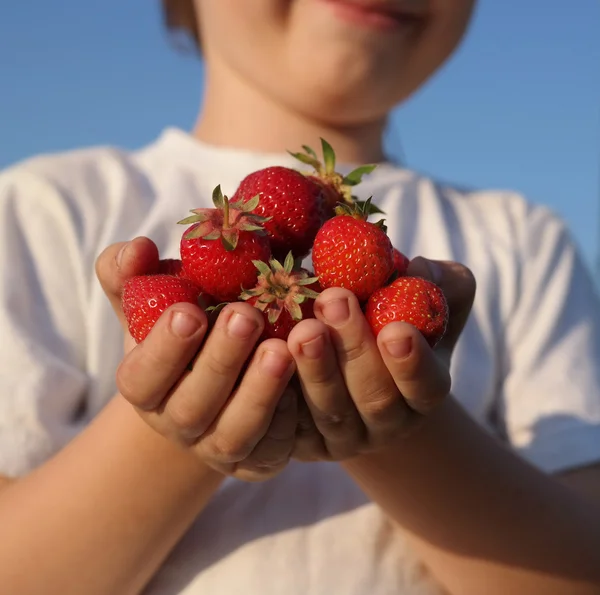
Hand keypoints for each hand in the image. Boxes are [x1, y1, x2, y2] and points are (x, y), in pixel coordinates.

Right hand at [96, 237, 297, 480]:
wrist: (219, 373)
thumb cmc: (189, 325)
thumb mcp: (156, 298)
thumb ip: (133, 273)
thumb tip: (138, 248)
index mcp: (146, 387)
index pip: (142, 379)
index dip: (163, 349)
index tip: (188, 310)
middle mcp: (178, 424)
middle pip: (193, 408)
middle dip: (220, 361)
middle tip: (246, 316)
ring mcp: (219, 447)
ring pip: (235, 434)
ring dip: (259, 392)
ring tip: (282, 348)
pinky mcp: (259, 458)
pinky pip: (276, 445)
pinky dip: (291, 414)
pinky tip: (306, 376)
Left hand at [287, 257, 475, 460]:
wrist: (348, 362)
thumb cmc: (390, 320)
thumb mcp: (425, 301)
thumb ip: (438, 284)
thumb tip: (420, 269)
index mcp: (421, 394)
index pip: (426, 387)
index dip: (412, 363)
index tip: (395, 329)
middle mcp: (385, 423)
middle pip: (374, 399)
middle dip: (354, 349)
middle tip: (333, 302)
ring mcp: (342, 437)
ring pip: (329, 412)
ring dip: (315, 369)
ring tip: (301, 328)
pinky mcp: (301, 441)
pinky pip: (288, 425)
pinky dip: (279, 395)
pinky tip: (268, 358)